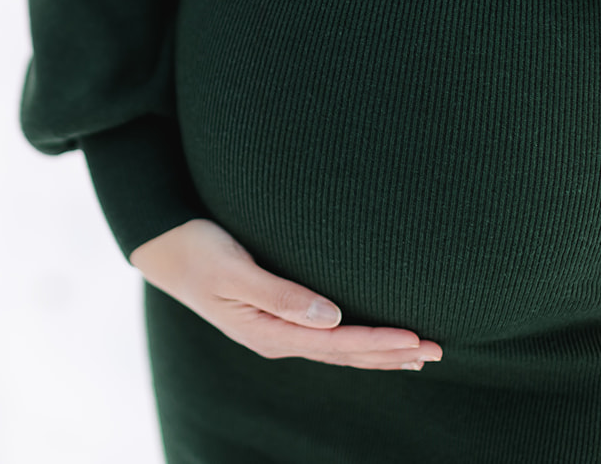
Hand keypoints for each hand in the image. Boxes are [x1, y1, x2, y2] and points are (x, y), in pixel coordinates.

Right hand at [129, 219, 442, 369]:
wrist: (162, 246)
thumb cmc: (196, 250)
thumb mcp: (232, 270)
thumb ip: (278, 294)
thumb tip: (329, 317)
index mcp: (267, 332)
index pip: (335, 344)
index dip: (378, 342)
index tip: (416, 337)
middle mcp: (275, 339)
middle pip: (344, 354)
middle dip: (391, 352)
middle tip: (437, 350)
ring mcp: (275, 331)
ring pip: (338, 350)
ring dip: (379, 352)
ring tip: (419, 354)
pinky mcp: (274, 317)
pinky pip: (325, 338)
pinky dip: (356, 341)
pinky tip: (373, 340)